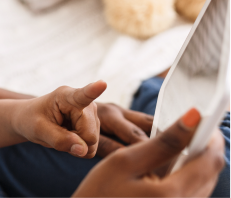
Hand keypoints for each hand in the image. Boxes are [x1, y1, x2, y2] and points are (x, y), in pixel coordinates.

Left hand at [12, 81, 105, 157]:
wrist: (29, 119)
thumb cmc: (31, 120)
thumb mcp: (38, 130)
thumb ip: (59, 140)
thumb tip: (84, 150)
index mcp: (66, 96)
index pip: (83, 95)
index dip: (94, 90)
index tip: (102, 84)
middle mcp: (85, 103)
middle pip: (90, 135)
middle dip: (74, 141)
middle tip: (56, 133)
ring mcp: (91, 114)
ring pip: (92, 142)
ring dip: (76, 144)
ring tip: (61, 133)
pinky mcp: (93, 124)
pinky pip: (92, 146)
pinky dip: (79, 147)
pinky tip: (68, 137)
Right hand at [73, 108, 225, 197]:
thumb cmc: (98, 192)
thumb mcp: (124, 161)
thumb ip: (161, 142)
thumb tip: (192, 119)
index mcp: (171, 193)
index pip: (210, 159)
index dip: (210, 135)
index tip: (200, 119)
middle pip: (211, 172)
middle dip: (204, 147)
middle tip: (190, 129)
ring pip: (206, 183)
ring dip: (198, 162)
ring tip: (180, 146)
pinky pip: (195, 193)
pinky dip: (189, 176)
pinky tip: (172, 167)